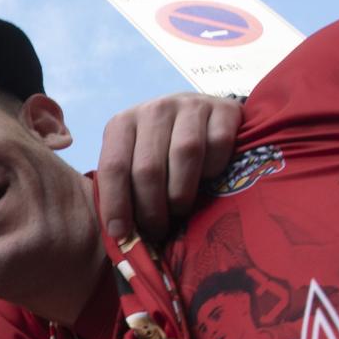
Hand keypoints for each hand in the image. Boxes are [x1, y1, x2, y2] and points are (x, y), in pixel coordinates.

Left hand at [96, 93, 241, 243]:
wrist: (203, 114)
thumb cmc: (162, 149)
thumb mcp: (133, 160)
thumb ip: (123, 187)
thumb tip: (119, 233)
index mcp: (122, 123)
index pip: (114, 167)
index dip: (116, 204)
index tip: (121, 233)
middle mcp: (154, 110)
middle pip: (149, 167)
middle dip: (151, 208)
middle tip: (157, 230)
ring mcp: (190, 105)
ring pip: (185, 154)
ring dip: (181, 193)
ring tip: (179, 212)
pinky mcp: (224, 109)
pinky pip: (218, 144)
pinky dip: (213, 169)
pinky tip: (209, 180)